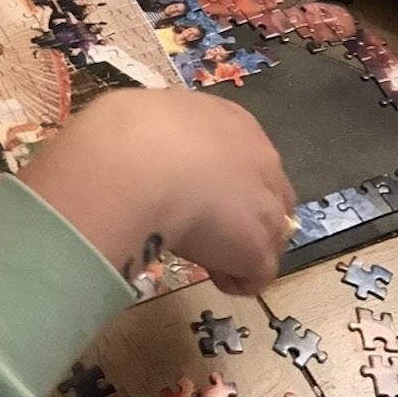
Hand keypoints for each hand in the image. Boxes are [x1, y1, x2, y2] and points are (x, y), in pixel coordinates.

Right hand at [19, 88, 293, 295]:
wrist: (133, 164)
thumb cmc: (128, 133)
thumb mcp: (151, 117)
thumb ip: (169, 136)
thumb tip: (154, 153)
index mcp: (232, 121)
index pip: (247, 157)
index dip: (225, 181)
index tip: (194, 194)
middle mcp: (262, 157)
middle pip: (269, 196)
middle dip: (243, 215)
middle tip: (202, 227)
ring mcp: (266, 204)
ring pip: (268, 236)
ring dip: (239, 248)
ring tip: (200, 252)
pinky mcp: (258, 248)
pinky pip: (256, 275)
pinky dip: (233, 279)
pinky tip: (205, 270)